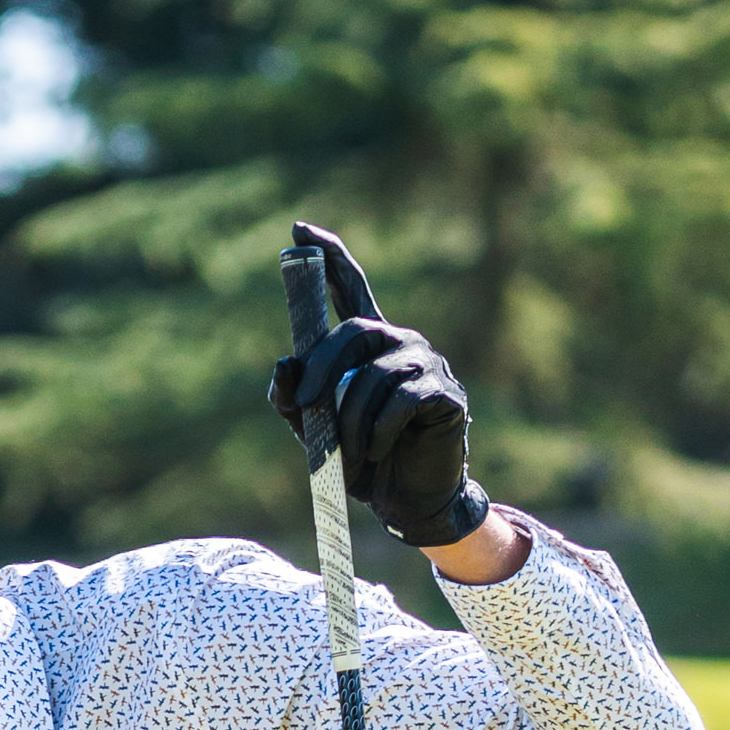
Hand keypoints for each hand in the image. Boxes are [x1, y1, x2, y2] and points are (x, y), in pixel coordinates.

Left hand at [268, 220, 490, 549]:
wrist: (403, 499)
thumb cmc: (360, 461)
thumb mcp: (315, 431)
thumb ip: (294, 399)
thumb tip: (284, 362)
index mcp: (368, 346)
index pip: (350, 287)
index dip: (328, 257)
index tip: (299, 229)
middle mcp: (400, 343)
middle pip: (352, 331)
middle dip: (320, 371)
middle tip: (303, 410)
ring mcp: (427, 364)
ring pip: (372, 377)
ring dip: (348, 423)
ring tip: (348, 455)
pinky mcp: (445, 394)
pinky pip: (400, 403)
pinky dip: (376, 434)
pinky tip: (376, 454)